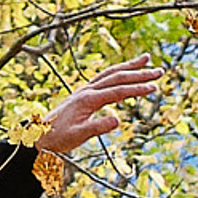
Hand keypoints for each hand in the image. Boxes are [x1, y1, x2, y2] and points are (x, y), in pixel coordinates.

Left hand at [35, 53, 164, 154]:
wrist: (38, 135)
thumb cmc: (57, 138)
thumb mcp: (78, 136)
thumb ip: (98, 127)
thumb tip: (118, 120)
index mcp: (88, 99)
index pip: (118, 91)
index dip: (137, 89)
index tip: (154, 87)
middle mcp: (87, 90)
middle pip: (117, 76)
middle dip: (139, 73)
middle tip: (159, 70)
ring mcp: (85, 90)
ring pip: (110, 73)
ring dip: (129, 66)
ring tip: (146, 59)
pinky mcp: (83, 94)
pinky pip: (103, 78)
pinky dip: (117, 73)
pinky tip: (125, 74)